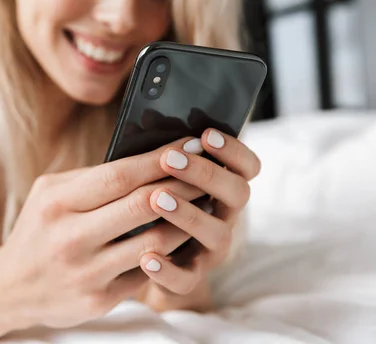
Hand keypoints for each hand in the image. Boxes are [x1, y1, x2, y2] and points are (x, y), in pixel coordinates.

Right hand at [0, 137, 207, 330]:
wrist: (11, 287)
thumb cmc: (37, 229)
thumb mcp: (49, 193)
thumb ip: (89, 178)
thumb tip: (143, 160)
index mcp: (57, 203)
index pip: (120, 175)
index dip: (160, 159)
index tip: (189, 145)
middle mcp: (70, 238)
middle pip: (143, 205)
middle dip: (183, 184)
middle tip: (206, 172)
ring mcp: (87, 272)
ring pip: (155, 242)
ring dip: (186, 221)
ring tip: (203, 204)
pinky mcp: (100, 299)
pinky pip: (147, 271)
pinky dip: (170, 252)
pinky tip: (183, 238)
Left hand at [136, 128, 260, 310]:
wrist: (145, 256)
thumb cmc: (155, 202)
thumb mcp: (163, 176)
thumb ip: (165, 155)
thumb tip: (149, 115)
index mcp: (222, 188)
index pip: (247, 166)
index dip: (233, 150)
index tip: (206, 134)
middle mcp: (225, 216)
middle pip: (237, 193)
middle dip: (206, 174)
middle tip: (171, 159)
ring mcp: (210, 249)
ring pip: (216, 233)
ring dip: (188, 214)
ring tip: (156, 198)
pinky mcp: (189, 278)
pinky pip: (185, 278)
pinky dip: (167, 269)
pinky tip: (146, 256)